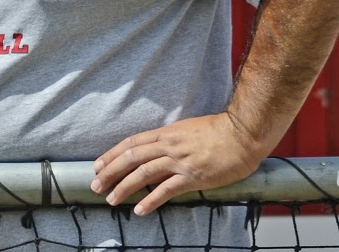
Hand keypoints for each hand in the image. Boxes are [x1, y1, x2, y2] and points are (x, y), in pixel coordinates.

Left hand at [89, 112, 266, 215]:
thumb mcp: (187, 129)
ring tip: (111, 199)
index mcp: (166, 133)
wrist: (242, 134)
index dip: (111, 155)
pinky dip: (150, 200)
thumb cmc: (218, 131)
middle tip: (95, 185)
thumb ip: (170, 139)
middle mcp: (168, 146)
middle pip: (131, 158)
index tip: (97, 165)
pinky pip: (166, 190)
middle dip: (109, 172)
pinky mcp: (193, 177)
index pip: (131, 143)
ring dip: (123, 187)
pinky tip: (140, 210)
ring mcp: (179, 161)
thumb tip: (156, 149)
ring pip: (143, 174)